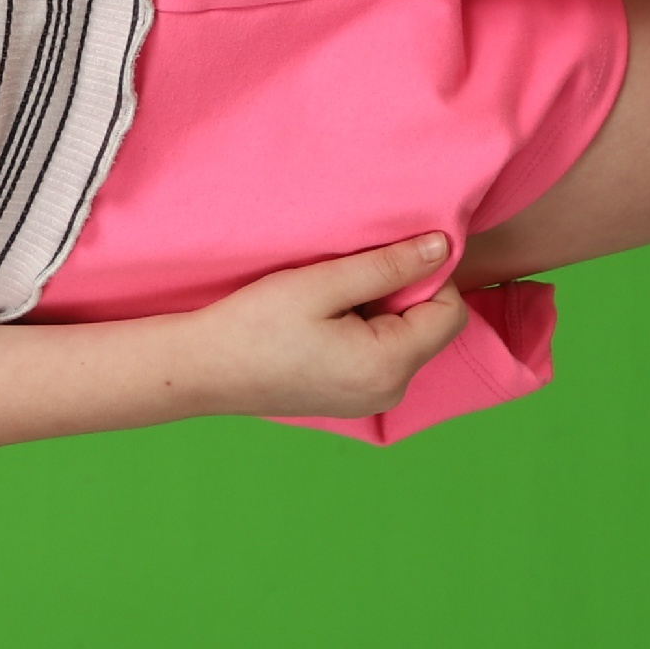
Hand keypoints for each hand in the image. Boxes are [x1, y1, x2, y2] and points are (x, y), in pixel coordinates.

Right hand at [178, 234, 473, 417]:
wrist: (201, 370)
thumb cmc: (254, 325)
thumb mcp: (322, 283)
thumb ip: (388, 265)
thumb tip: (442, 246)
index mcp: (389, 365)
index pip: (449, 311)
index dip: (425, 276)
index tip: (378, 261)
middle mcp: (389, 392)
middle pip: (429, 329)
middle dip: (399, 296)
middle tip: (344, 281)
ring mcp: (370, 401)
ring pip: (404, 342)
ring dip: (379, 313)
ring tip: (327, 303)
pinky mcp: (350, 401)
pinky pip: (380, 358)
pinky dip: (363, 333)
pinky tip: (320, 326)